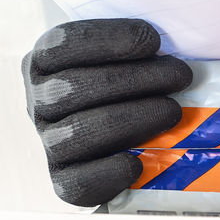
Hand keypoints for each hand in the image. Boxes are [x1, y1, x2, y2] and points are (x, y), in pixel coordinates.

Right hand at [22, 18, 192, 205]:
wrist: (116, 151)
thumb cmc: (128, 92)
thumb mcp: (123, 60)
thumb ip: (134, 50)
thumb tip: (172, 47)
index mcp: (44, 62)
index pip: (65, 43)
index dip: (109, 39)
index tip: (154, 40)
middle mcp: (39, 102)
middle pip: (74, 86)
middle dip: (135, 79)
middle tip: (180, 75)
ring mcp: (49, 143)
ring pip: (79, 131)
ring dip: (132, 118)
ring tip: (172, 111)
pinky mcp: (64, 181)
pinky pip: (81, 181)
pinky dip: (111, 171)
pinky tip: (139, 163)